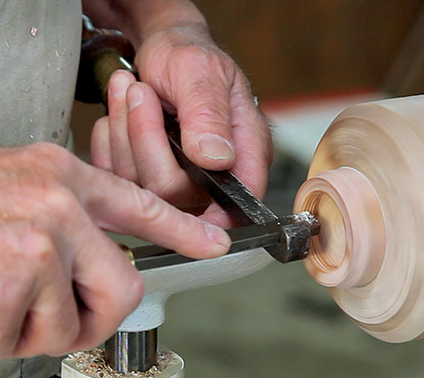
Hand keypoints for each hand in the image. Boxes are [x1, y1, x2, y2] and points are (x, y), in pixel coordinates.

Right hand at [0, 143, 229, 358]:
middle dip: (89, 316)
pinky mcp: (15, 269)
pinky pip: (33, 335)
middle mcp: (57, 198)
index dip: (184, 230)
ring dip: (34, 329)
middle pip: (125, 286)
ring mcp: (38, 233)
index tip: (215, 246)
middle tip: (49, 317)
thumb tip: (103, 265)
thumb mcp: (17, 195)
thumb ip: (65, 224)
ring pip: (75, 320)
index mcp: (60, 175)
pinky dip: (3, 337)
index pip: (142, 205)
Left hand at [91, 23, 272, 226]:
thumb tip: (217, 159)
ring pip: (139, 186)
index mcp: (245, 151)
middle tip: (139, 93)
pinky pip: (116, 179)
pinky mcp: (147, 176)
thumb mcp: (201, 70)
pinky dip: (108, 141)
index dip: (215, 214)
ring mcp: (180, 179)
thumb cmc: (189, 53)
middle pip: (173, 192)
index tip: (175, 179)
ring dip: (122, 132)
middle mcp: (216, 174)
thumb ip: (209, 115)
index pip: (239, 201)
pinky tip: (119, 113)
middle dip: (145, 139)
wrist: (161, 46)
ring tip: (130, 91)